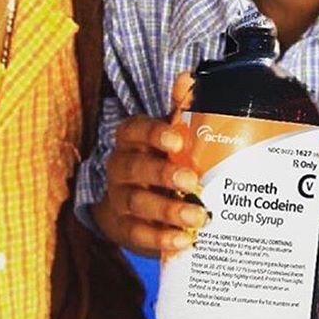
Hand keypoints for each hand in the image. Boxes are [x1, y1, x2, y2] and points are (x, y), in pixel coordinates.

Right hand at [92, 74, 208, 255]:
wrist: (137, 202)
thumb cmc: (160, 159)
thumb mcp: (170, 134)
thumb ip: (181, 107)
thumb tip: (188, 77)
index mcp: (131, 139)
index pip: (134, 130)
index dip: (152, 134)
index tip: (176, 140)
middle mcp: (120, 167)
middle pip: (133, 169)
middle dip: (162, 175)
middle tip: (192, 182)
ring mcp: (120, 198)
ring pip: (136, 203)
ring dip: (167, 211)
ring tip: (198, 217)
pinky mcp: (125, 228)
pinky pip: (138, 234)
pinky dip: (160, 238)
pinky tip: (184, 240)